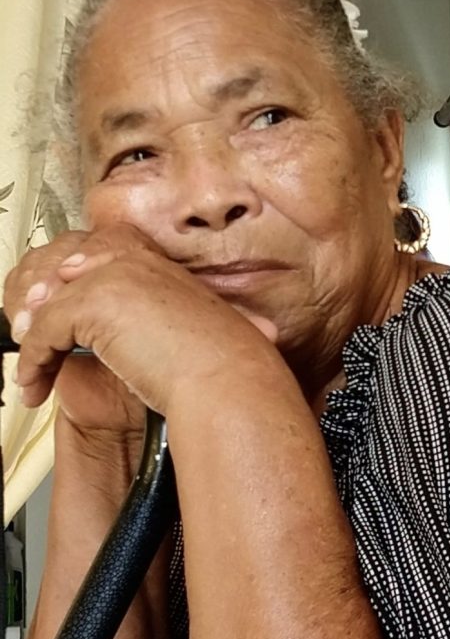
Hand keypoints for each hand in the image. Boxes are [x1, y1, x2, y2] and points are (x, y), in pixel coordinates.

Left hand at [5, 223, 277, 417]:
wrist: (227, 381)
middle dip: (43, 305)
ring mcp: (113, 275)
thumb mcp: (192, 333)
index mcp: (159, 264)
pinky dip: (33, 362)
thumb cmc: (224, 368)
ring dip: (34, 341)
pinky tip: (35, 385)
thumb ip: (162, 322)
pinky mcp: (94, 302)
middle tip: (31, 339)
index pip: (99, 253)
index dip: (73, 280)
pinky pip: (44, 330)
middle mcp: (136, 260)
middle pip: (64, 269)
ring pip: (50, 303)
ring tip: (31, 371)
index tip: (56, 308)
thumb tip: (156, 331)